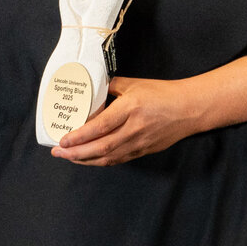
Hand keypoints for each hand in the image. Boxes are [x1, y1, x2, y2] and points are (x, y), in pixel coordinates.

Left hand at [51, 75, 209, 164]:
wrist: (189, 109)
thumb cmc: (162, 93)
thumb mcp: (134, 84)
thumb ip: (110, 87)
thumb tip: (91, 92)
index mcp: (131, 108)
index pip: (101, 126)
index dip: (80, 136)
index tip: (63, 139)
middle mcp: (134, 128)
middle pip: (101, 147)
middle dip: (76, 153)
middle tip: (58, 152)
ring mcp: (140, 143)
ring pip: (108, 157)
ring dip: (85, 160)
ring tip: (68, 157)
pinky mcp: (144, 151)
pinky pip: (118, 159)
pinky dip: (101, 161)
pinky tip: (88, 159)